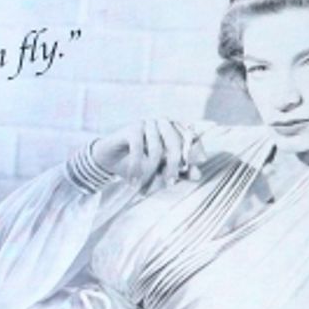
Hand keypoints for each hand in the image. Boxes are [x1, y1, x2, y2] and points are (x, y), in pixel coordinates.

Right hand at [94, 119, 209, 186]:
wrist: (110, 158)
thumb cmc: (139, 162)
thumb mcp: (162, 169)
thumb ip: (180, 171)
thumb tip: (198, 175)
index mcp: (176, 128)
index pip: (193, 139)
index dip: (195, 154)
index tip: (194, 174)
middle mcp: (164, 122)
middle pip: (176, 144)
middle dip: (174, 167)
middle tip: (169, 184)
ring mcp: (148, 123)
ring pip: (156, 149)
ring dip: (150, 172)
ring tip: (145, 186)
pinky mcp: (133, 128)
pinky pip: (138, 149)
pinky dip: (136, 167)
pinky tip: (133, 180)